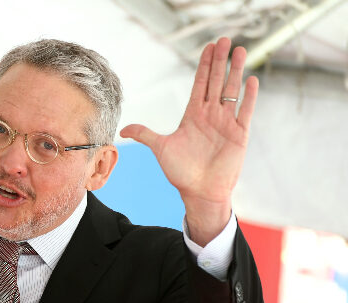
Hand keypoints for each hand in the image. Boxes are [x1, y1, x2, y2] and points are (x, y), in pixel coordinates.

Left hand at [120, 37, 257, 244]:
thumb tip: (123, 129)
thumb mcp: (161, 149)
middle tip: (224, 40)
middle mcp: (210, 115)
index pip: (200, 84)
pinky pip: (245, 111)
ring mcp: (226, 123)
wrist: (200, 192)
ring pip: (231, 91)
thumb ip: (145, 134)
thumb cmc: (181, 172)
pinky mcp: (239, 134)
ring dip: (235, 71)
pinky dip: (248, 96)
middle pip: (216, 82)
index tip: (207, 47)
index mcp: (193, 115)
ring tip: (238, 51)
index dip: (203, 66)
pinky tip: (250, 80)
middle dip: (219, 61)